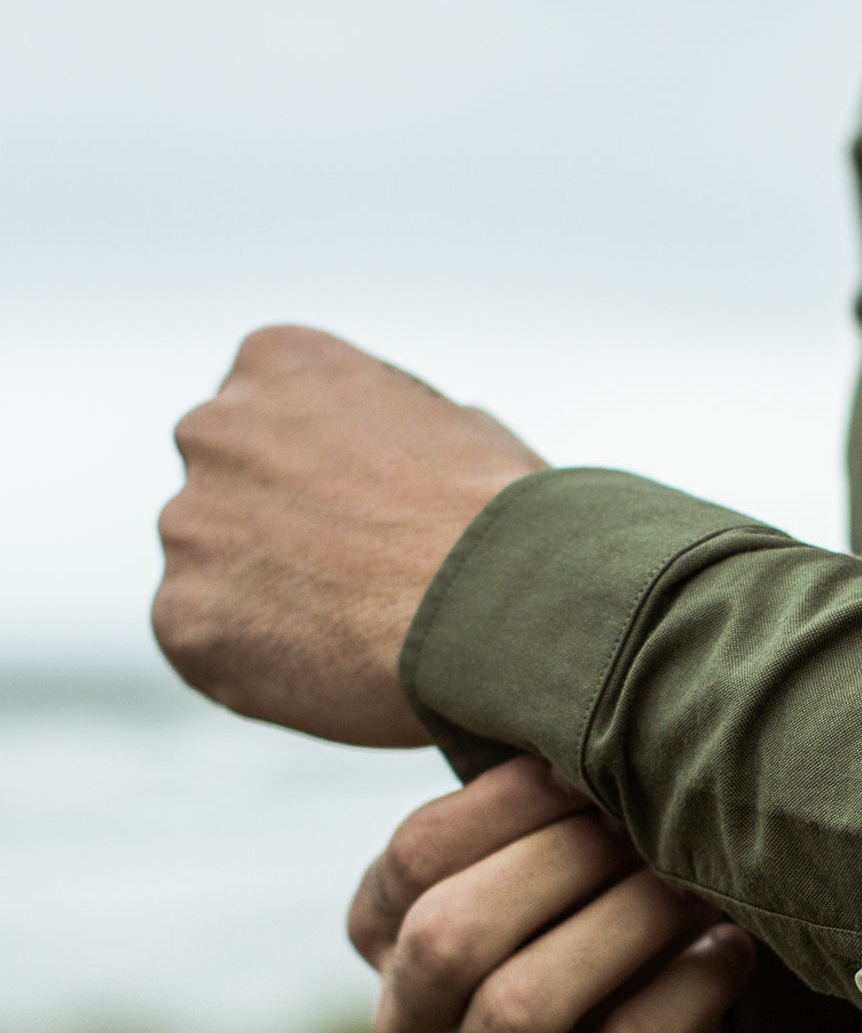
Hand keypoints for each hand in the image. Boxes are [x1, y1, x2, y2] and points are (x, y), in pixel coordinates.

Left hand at [154, 324, 545, 746]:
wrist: (506, 610)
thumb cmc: (508, 524)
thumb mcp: (463, 431)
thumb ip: (394, 438)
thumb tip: (398, 470)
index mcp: (279, 363)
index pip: (275, 414)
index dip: (333, 473)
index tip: (379, 514)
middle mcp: (213, 429)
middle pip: (234, 490)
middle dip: (287, 533)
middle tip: (367, 582)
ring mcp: (188, 526)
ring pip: (218, 571)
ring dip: (273, 600)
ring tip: (364, 635)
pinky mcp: (182, 618)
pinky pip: (213, 644)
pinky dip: (262, 665)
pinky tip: (336, 669)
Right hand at [349, 756, 755, 1032]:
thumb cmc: (607, 927)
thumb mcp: (564, 861)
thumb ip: (556, 801)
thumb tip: (597, 711)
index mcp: (389, 932)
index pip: (415, 855)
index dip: (509, 800)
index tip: (592, 763)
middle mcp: (413, 1022)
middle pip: (451, 933)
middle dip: (564, 863)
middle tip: (649, 824)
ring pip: (523, 1004)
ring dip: (624, 924)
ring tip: (693, 882)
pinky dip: (690, 987)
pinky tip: (732, 945)